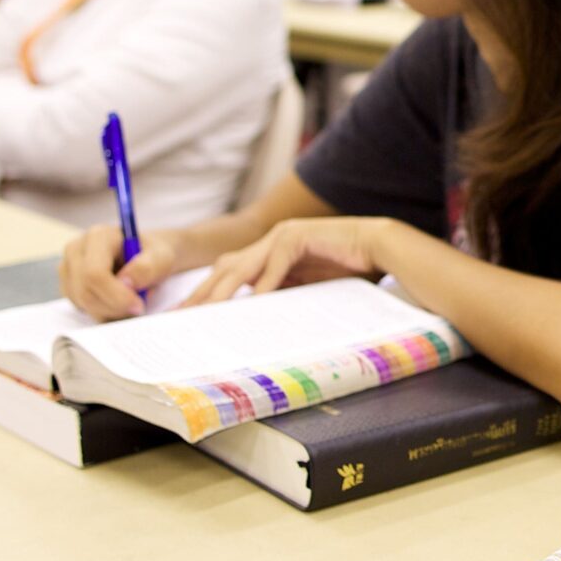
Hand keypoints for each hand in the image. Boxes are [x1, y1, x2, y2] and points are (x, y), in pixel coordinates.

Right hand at [61, 225, 181, 318]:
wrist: (148, 256)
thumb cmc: (154, 254)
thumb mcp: (162, 257)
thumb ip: (148, 268)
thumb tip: (126, 283)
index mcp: (98, 236)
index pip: (94, 273)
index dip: (115, 295)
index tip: (138, 305)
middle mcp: (76, 249)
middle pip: (85, 292)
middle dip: (114, 307)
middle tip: (138, 308)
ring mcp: (68, 267)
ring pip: (82, 303)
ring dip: (109, 311)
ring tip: (130, 300)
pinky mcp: (68, 284)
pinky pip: (81, 308)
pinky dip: (102, 312)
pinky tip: (117, 301)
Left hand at [185, 215, 394, 304]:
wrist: (377, 247)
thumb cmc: (346, 269)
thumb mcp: (304, 289)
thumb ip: (279, 297)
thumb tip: (251, 324)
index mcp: (267, 254)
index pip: (227, 275)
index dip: (205, 295)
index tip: (187, 317)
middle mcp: (269, 242)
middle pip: (225, 269)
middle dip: (202, 294)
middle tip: (182, 317)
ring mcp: (282, 236)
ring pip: (243, 266)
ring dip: (223, 291)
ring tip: (207, 313)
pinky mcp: (299, 236)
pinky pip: (276, 263)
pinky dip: (265, 283)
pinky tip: (254, 301)